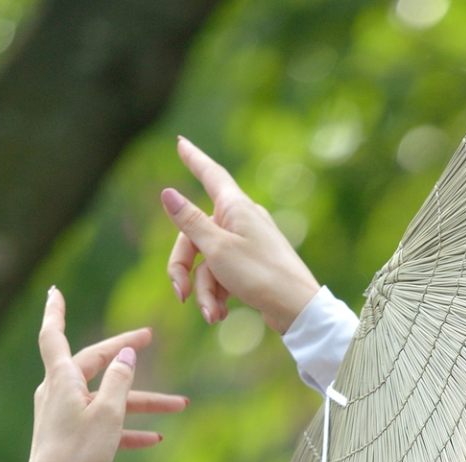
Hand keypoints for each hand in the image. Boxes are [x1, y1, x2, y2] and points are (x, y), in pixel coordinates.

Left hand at [25, 288, 185, 461]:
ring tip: (178, 405)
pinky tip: (154, 437)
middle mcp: (59, 391)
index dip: (55, 311)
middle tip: (148, 339)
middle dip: (125, 355)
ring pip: (107, 398)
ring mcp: (64, 414)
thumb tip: (125, 354)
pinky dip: (126, 428)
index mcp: (61, 379)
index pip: (53, 334)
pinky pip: (104, 424)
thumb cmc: (79, 452)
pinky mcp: (72, 435)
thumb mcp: (108, 413)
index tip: (54, 290)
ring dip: (141, 402)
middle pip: (95, 364)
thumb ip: (120, 380)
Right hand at [161, 137, 320, 331]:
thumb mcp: (217, 249)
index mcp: (235, 207)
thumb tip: (168, 193)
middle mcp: (241, 221)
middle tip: (180, 294)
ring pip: (206, 263)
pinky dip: (218, 296)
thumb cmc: (260, 275)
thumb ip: (190, 221)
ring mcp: (246, 244)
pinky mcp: (250, 267)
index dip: (194, 158)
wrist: (297, 310)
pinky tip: (222, 315)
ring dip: (204, 292)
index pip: (210, 174)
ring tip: (213, 315)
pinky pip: (222, 276)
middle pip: (194, 236)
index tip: (181, 142)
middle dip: (184, 269)